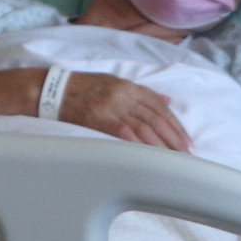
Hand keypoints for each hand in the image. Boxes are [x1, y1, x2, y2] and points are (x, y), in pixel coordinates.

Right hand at [58, 72, 192, 153]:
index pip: (159, 106)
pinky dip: (139, 144)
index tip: (186, 139)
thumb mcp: (114, 82)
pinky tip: (149, 155)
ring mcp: (112, 107)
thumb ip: (140, 92)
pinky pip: (125, 133)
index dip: (175, 124)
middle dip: (173, 137)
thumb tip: (166, 102)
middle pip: (155, 119)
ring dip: (161, 145)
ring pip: (144, 128)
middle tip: (185, 153)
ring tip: (173, 158)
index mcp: (128, 86)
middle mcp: (123, 95)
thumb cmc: (83, 87)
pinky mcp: (99, 119)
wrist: (54, 90)